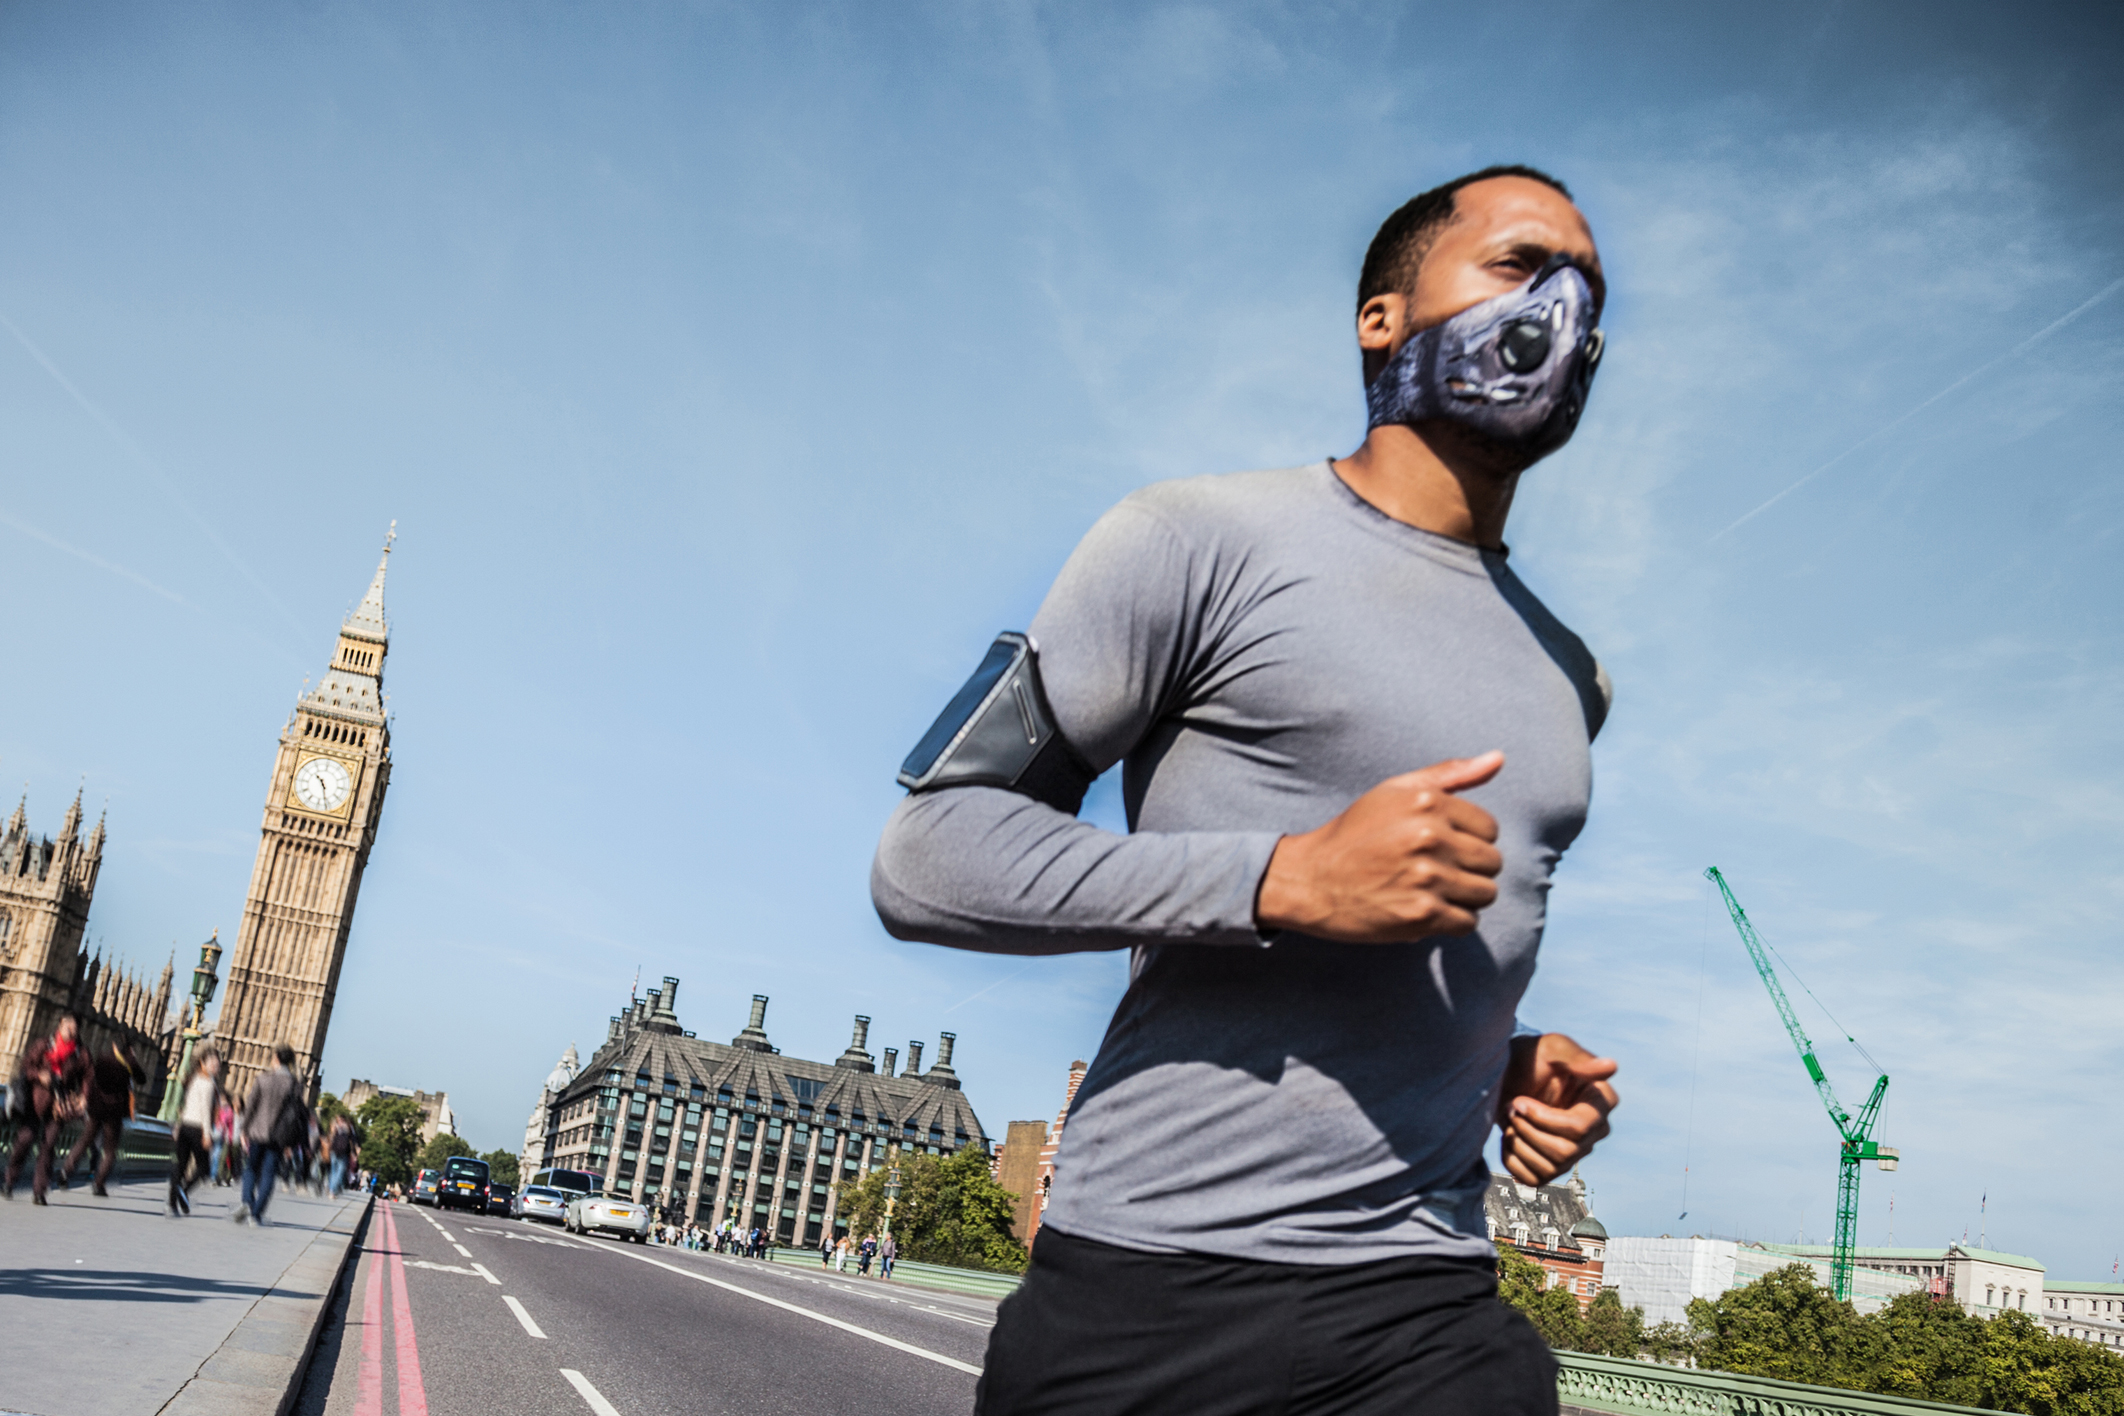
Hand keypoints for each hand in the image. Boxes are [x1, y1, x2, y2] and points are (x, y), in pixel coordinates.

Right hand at [1255, 752, 1504, 942]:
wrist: (1310, 880)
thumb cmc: (1354, 833)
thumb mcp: (1394, 791)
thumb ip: (1450, 774)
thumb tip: (1499, 758)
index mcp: (1427, 802)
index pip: (1490, 829)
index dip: (1469, 841)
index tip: (1441, 847)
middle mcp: (1429, 837)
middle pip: (1492, 862)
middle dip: (1470, 870)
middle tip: (1435, 872)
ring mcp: (1427, 877)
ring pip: (1485, 894)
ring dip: (1464, 898)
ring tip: (1431, 891)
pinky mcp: (1421, 914)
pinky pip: (1468, 923)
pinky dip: (1451, 922)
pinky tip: (1424, 910)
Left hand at [1496, 1032, 1617, 1184]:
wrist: (1505, 1073)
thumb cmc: (1531, 1056)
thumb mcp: (1551, 1047)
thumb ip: (1578, 1057)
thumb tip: (1611, 1067)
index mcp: (1601, 1102)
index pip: (1579, 1128)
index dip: (1543, 1119)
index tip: (1520, 1100)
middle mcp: (1594, 1130)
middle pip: (1564, 1152)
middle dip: (1529, 1131)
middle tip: (1512, 1108)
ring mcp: (1575, 1150)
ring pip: (1551, 1168)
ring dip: (1519, 1143)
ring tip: (1511, 1119)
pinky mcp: (1552, 1165)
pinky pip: (1535, 1180)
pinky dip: (1513, 1160)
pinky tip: (1509, 1136)